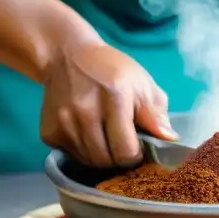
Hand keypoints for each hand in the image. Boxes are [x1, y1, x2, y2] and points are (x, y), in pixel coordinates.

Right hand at [40, 41, 175, 167]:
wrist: (67, 55)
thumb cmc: (111, 70)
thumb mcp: (141, 84)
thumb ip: (156, 114)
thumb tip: (169, 140)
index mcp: (115, 98)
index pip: (126, 151)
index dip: (136, 156)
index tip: (137, 148)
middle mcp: (86, 111)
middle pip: (106, 161)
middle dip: (118, 158)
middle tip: (121, 145)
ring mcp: (64, 121)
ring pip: (88, 161)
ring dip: (100, 157)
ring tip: (105, 138)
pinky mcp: (49, 130)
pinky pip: (70, 155)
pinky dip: (81, 151)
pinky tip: (86, 133)